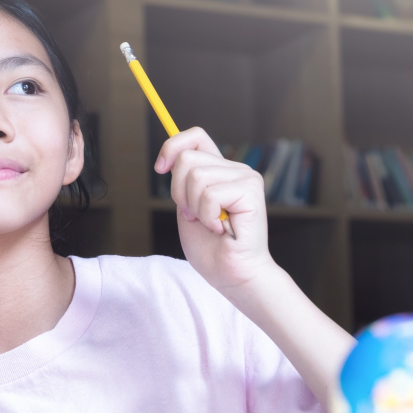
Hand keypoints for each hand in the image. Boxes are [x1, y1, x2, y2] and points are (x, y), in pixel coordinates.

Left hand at [153, 127, 276, 291]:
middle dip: (179, 193)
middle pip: (187, 159)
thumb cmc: (212, 248)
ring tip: (211, 224)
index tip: (160, 168)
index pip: (195, 137)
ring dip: (194, 208)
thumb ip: (185, 182)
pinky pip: (210, 195)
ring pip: (196, 176)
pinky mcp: (251, 192)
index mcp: (221, 171)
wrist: (233, 276)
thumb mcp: (188, 208)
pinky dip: (207, 217)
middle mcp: (236, 169)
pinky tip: (222, 229)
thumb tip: (169, 159)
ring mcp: (246, 178)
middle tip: (194, 216)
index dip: (172, 146)